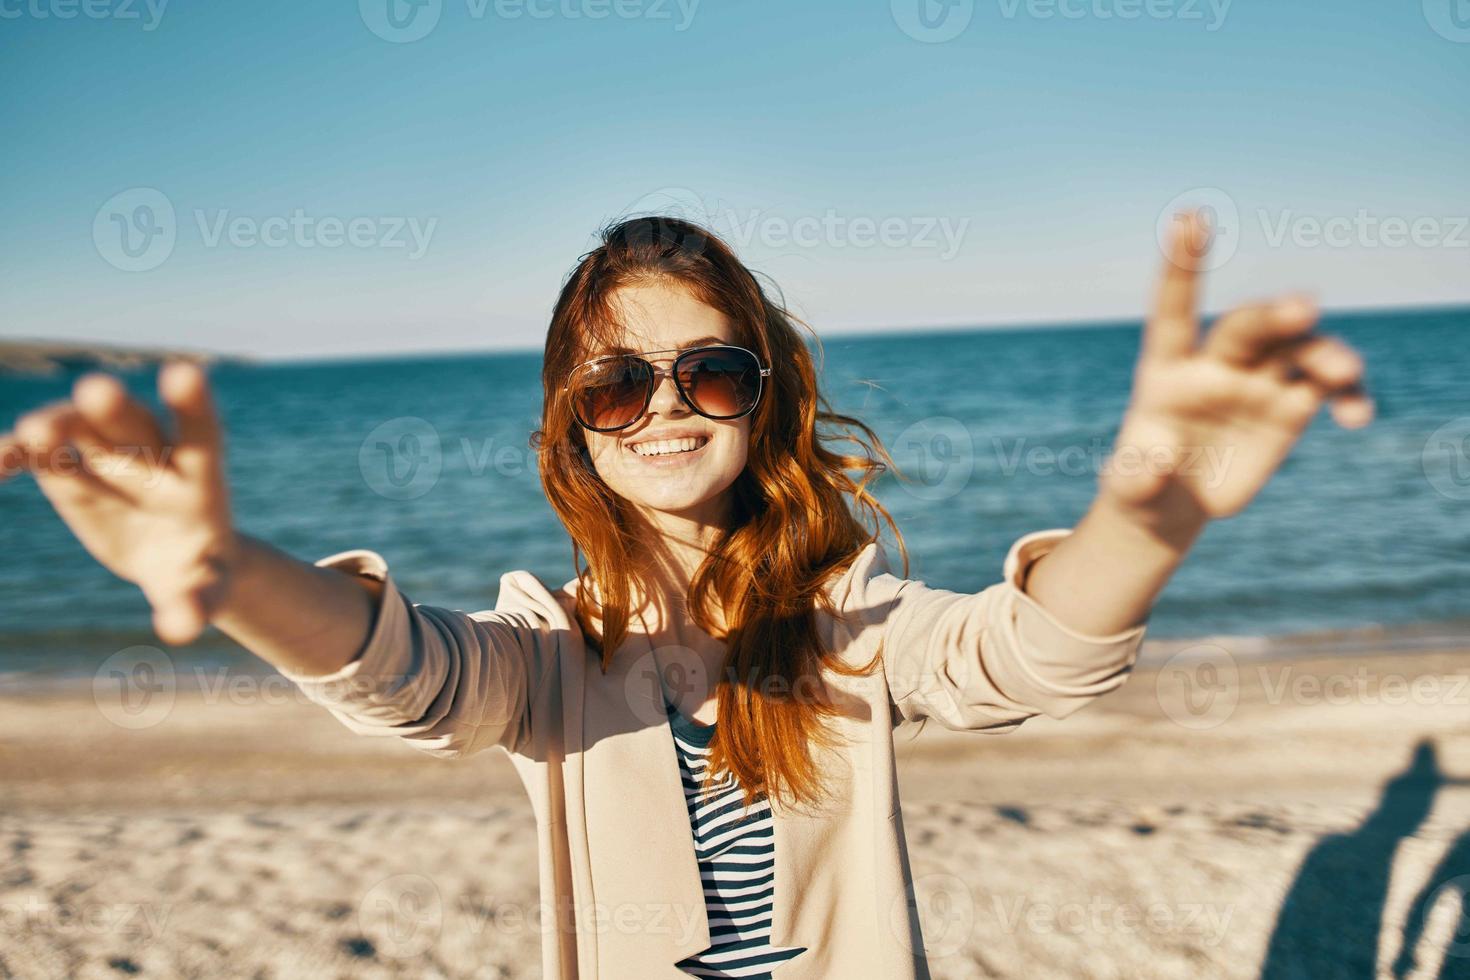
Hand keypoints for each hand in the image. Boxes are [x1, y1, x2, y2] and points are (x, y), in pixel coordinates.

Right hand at [0, 361, 236, 644]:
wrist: (177, 561)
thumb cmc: (201, 573)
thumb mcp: (206, 591)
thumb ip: (195, 605)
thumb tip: (180, 630)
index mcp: (200, 474)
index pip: (201, 429)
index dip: (193, 402)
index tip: (185, 372)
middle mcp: (153, 453)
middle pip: (133, 422)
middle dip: (113, 406)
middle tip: (97, 390)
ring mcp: (106, 455)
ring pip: (78, 427)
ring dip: (57, 426)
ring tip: (33, 437)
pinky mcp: (68, 469)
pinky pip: (35, 454)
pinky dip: (13, 454)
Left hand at [1102, 212, 1373, 533]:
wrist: (1175, 504)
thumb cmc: (1143, 487)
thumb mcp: (1130, 490)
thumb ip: (1135, 475)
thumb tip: (1152, 462)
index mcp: (1166, 370)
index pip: (1173, 309)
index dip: (1181, 265)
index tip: (1189, 217)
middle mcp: (1216, 364)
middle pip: (1247, 326)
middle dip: (1274, 314)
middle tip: (1302, 310)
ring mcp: (1257, 380)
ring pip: (1299, 347)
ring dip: (1326, 353)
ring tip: (1342, 376)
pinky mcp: (1290, 404)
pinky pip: (1329, 386)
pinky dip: (1349, 394)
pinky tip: (1358, 418)